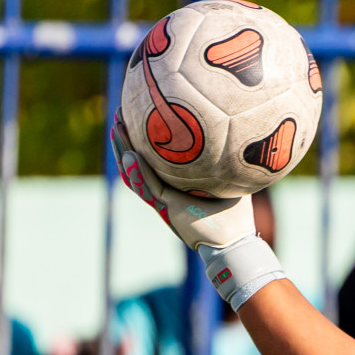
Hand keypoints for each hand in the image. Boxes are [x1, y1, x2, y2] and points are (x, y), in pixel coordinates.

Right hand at [112, 109, 285, 308]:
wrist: (233, 241)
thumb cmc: (235, 213)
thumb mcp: (230, 180)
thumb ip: (227, 161)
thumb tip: (239, 134)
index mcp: (176, 184)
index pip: (153, 158)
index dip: (142, 138)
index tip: (138, 114)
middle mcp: (165, 190)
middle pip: (137, 161)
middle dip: (126, 138)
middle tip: (119, 114)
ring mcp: (163, 200)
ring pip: (135, 173)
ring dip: (123, 151)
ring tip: (116, 129)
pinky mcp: (167, 207)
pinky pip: (148, 186)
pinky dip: (138, 172)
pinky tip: (131, 155)